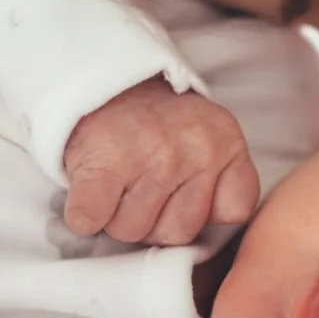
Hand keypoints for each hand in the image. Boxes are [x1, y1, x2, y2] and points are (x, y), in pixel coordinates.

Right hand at [62, 77, 258, 244]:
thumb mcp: (208, 137)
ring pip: (133, 232)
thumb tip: (206, 237)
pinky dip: (85, 214)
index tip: (185, 191)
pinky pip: (92, 219)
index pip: (234, 212)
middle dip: (155, 218)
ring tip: (118, 180)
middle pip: (178, 233)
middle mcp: (195, 150)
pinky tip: (91, 192)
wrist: (103, 81)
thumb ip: (221, 181)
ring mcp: (151, 157)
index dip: (205, 211)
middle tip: (142, 183)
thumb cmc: (155, 123)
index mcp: (226, 143)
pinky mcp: (104, 166)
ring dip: (117, 216)